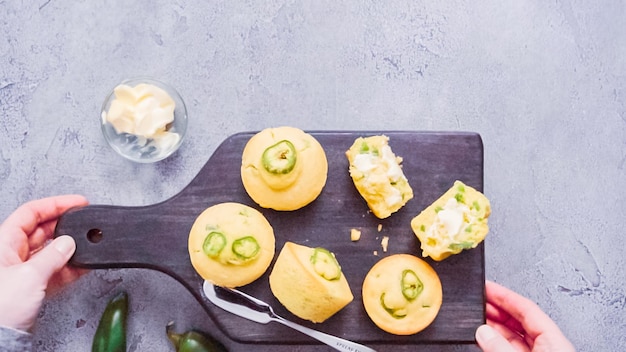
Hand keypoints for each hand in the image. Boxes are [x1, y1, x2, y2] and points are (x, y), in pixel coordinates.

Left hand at [0, 195, 88, 330]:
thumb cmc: (1, 306)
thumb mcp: (31, 275)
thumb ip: (54, 255)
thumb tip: (69, 242)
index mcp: (4, 242)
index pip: (31, 212)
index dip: (55, 204)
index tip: (77, 203)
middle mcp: (11, 254)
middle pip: (42, 230)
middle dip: (65, 227)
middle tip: (85, 224)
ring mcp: (22, 270)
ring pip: (49, 251)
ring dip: (69, 249)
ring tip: (86, 248)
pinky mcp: (31, 287)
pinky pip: (54, 270)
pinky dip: (69, 268)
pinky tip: (82, 266)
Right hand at [475, 280, 574, 351]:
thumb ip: (501, 345)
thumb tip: (483, 332)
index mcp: (554, 339)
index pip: (527, 307)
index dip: (505, 295)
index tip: (487, 286)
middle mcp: (549, 346)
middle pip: (520, 319)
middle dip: (497, 308)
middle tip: (478, 300)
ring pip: (514, 334)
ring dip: (494, 326)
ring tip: (476, 319)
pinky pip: (512, 347)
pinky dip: (497, 341)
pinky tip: (485, 339)